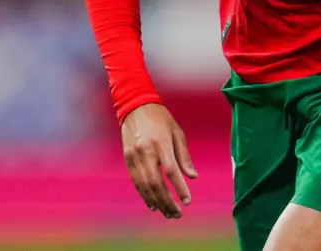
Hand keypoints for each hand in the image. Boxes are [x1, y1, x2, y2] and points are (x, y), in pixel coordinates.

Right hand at [121, 103, 197, 218]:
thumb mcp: (177, 133)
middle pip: (156, 183)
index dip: (179, 188)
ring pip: (145, 186)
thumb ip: (184, 156)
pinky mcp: (127, 159)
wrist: (135, 106)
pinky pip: (136, 182)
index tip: (187, 201)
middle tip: (177, 214)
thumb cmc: (161, 119)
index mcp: (161, 143)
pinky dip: (145, 195)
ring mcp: (134, 156)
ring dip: (157, 202)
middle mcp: (146, 151)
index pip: (171, 171)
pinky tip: (153, 204)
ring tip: (167, 213)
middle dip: (167, 201)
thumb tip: (193, 177)